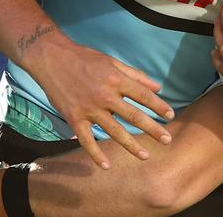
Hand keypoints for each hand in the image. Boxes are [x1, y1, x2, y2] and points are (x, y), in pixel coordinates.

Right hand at [26, 34, 174, 168]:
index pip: (143, 95)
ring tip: (145, 155)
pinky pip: (87, 140)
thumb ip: (135, 75)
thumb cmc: (84, 57)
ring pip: (114, 131)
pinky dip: (96, 154)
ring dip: (131, 145)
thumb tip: (158, 86)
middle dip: (153, 129)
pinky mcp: (74, 117)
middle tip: (167, 139)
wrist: (51, 57)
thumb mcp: (112, 61)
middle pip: (134, 116)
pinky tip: (106, 165)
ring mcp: (89, 109)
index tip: (170, 115)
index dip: (159, 106)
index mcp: (116, 79)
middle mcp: (105, 95)